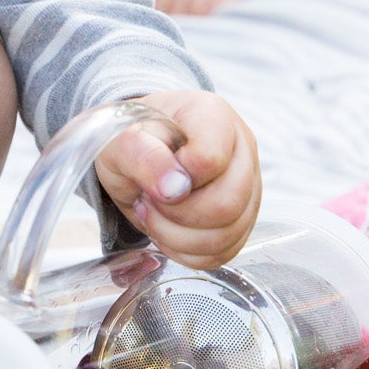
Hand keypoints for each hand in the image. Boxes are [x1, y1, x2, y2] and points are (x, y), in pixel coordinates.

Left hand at [94, 88, 260, 267]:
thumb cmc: (131, 138)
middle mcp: (241, 149)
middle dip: (176, 214)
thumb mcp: (121, 139)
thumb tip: (174, 189)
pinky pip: (223, 252)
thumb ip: (144, 156)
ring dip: (177, 236)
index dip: (176, 180)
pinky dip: (187, 252)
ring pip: (228, 235)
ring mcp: (248, 186)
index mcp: (213, 116)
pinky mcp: (242, 219)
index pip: (210, 160)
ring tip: (154, 213)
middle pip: (228, 204)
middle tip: (147, 200)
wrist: (135, 153)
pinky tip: (167, 230)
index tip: (151, 177)